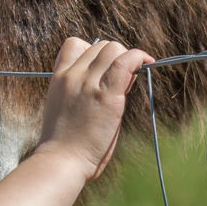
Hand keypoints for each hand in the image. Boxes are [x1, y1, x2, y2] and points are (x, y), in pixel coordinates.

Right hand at [35, 38, 152, 180]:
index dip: (93, 53)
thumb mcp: (62, 107)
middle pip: (100, 46)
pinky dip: (139, 57)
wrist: (61, 160)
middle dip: (114, 58)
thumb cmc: (63, 143)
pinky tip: (148, 61)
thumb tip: (105, 81)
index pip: (74, 44)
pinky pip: (126, 63)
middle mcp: (72, 75)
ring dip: (127, 58)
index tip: (102, 70)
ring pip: (113, 49)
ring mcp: (88, 83)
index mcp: (58, 77)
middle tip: (122, 81)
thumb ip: (78, 90)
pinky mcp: (107, 96)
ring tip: (131, 81)